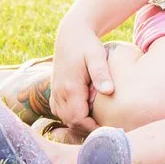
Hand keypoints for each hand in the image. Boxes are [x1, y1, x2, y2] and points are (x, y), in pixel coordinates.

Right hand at [50, 14, 117, 133]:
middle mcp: (59, 92)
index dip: (92, 128)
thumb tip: (109, 91)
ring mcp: (55, 92)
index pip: (78, 118)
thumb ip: (101, 74)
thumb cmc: (87, 44)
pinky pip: (59, 111)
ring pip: (64, 118)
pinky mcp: (55, 90)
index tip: (108, 129)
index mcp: (70, 87)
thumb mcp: (97, 56)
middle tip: (107, 129)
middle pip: (70, 122)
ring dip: (79, 123)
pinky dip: (71, 116)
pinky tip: (86, 114)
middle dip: (87, 129)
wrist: (71, 34)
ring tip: (98, 123)